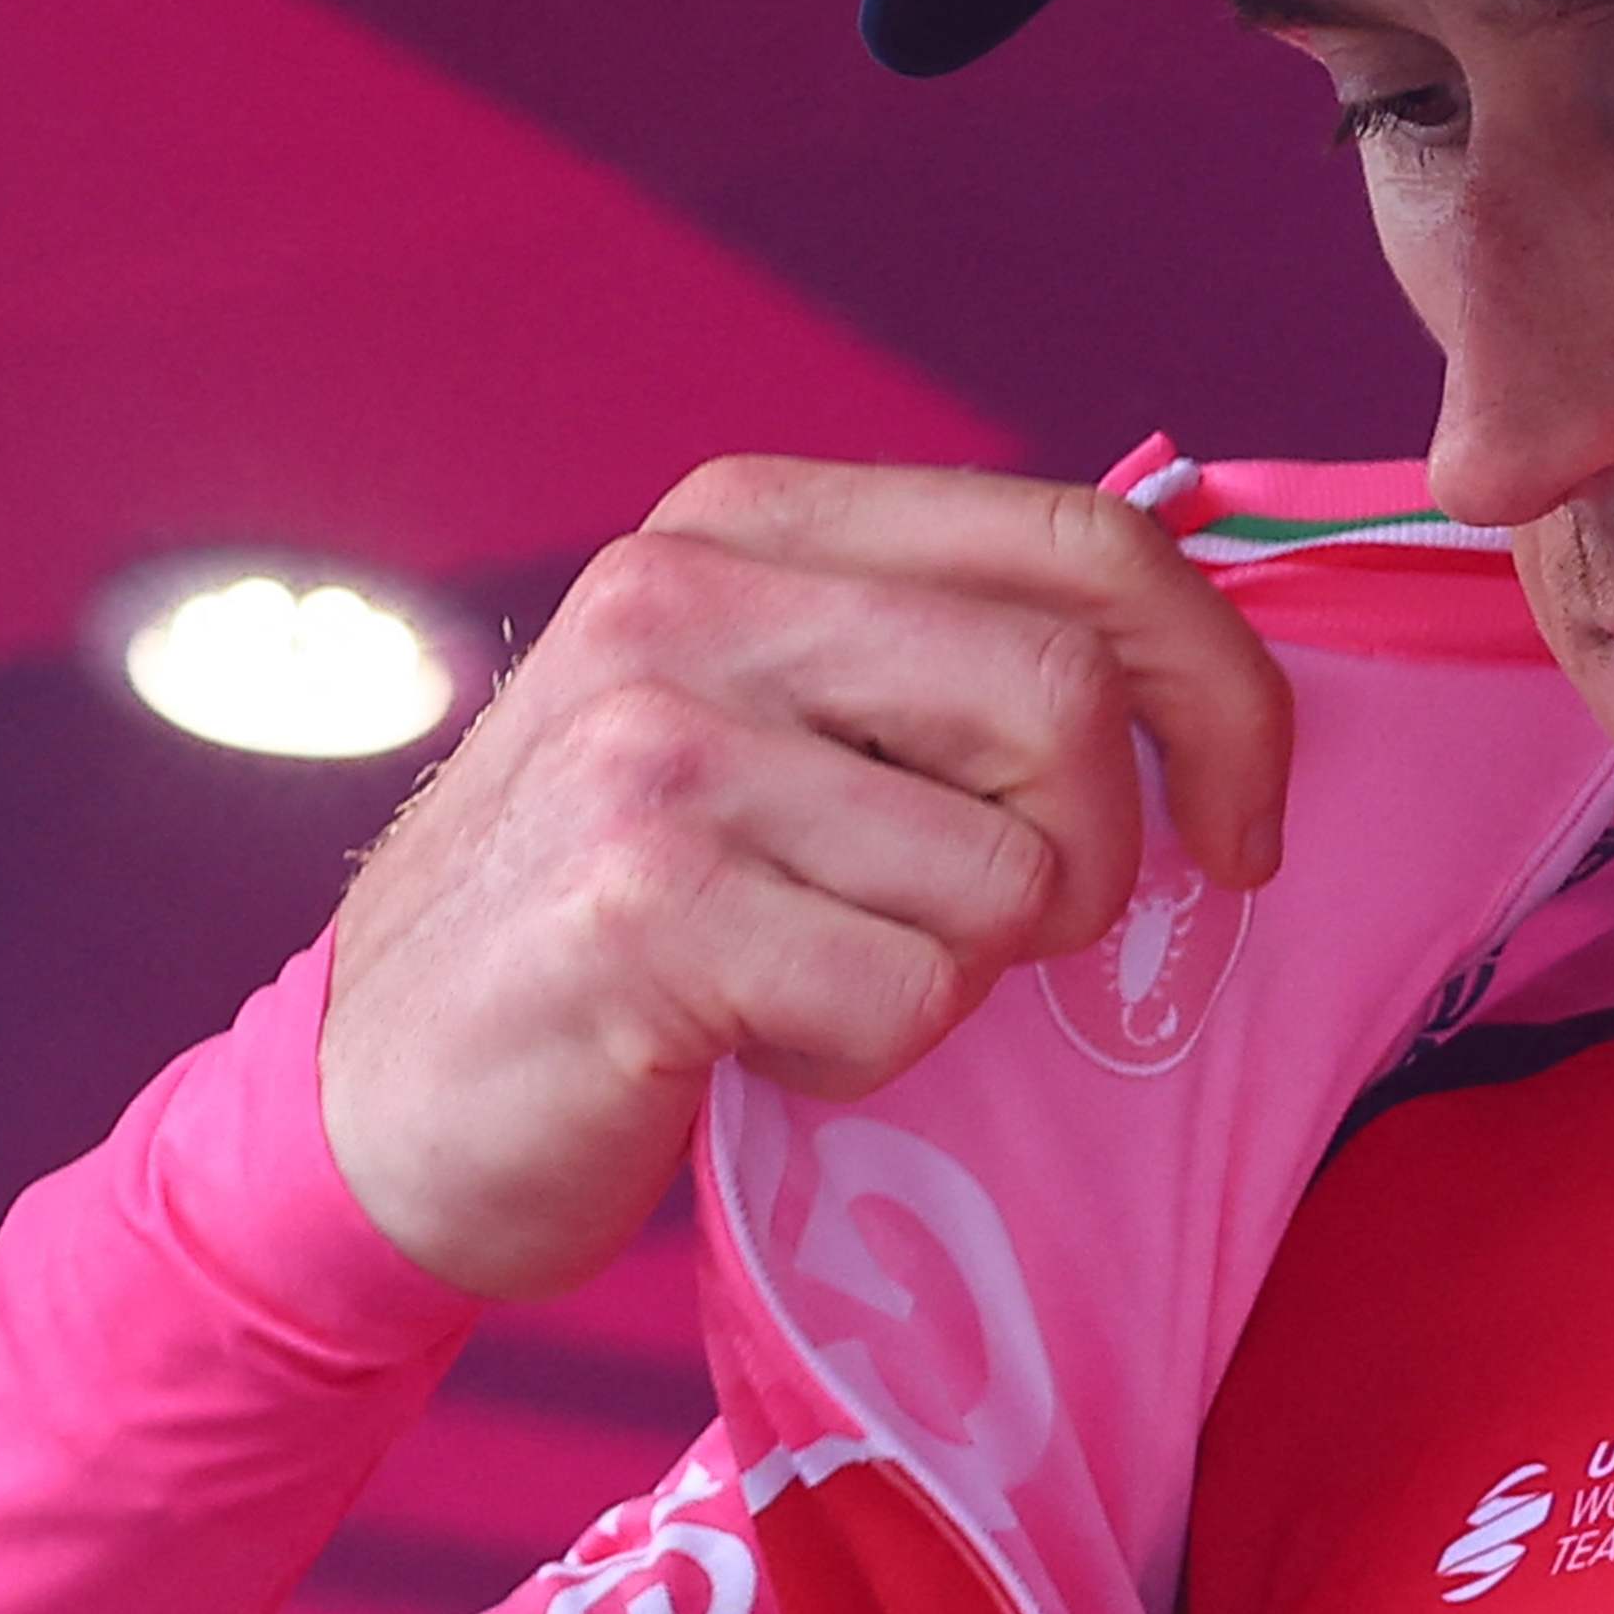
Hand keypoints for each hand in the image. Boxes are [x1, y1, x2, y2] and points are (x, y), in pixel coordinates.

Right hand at [315, 460, 1292, 1298]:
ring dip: (963, 974)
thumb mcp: (758, 716)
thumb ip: (933, 658)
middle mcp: (691, 598)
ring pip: (1007, 873)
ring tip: (830, 977)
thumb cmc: (621, 912)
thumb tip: (1199, 671)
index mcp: (747, 517)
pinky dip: (877, 1058)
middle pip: (1072, 701)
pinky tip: (762, 1040)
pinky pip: (910, 999)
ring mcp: (655, 747)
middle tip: (1033, 938)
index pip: (1086, 538)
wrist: (370, 1096)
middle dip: (1105, 858)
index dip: (1224, 686)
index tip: (1243, 824)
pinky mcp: (640, 909)